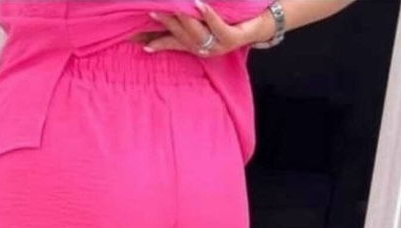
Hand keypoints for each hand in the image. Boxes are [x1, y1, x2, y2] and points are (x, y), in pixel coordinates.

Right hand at [129, 0, 269, 57]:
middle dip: (167, 23)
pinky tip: (198, 4)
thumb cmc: (233, 21)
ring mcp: (218, 45)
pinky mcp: (232, 39)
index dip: (157, 42)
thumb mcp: (208, 21)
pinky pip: (217, 26)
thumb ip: (192, 18)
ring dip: (184, 19)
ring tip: (174, 5)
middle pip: (182, 36)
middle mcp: (206, 49)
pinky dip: (207, 14)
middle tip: (153, 10)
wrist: (261, 25)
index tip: (140, 43)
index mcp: (197, 46)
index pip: (173, 43)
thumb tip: (176, 12)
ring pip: (196, 33)